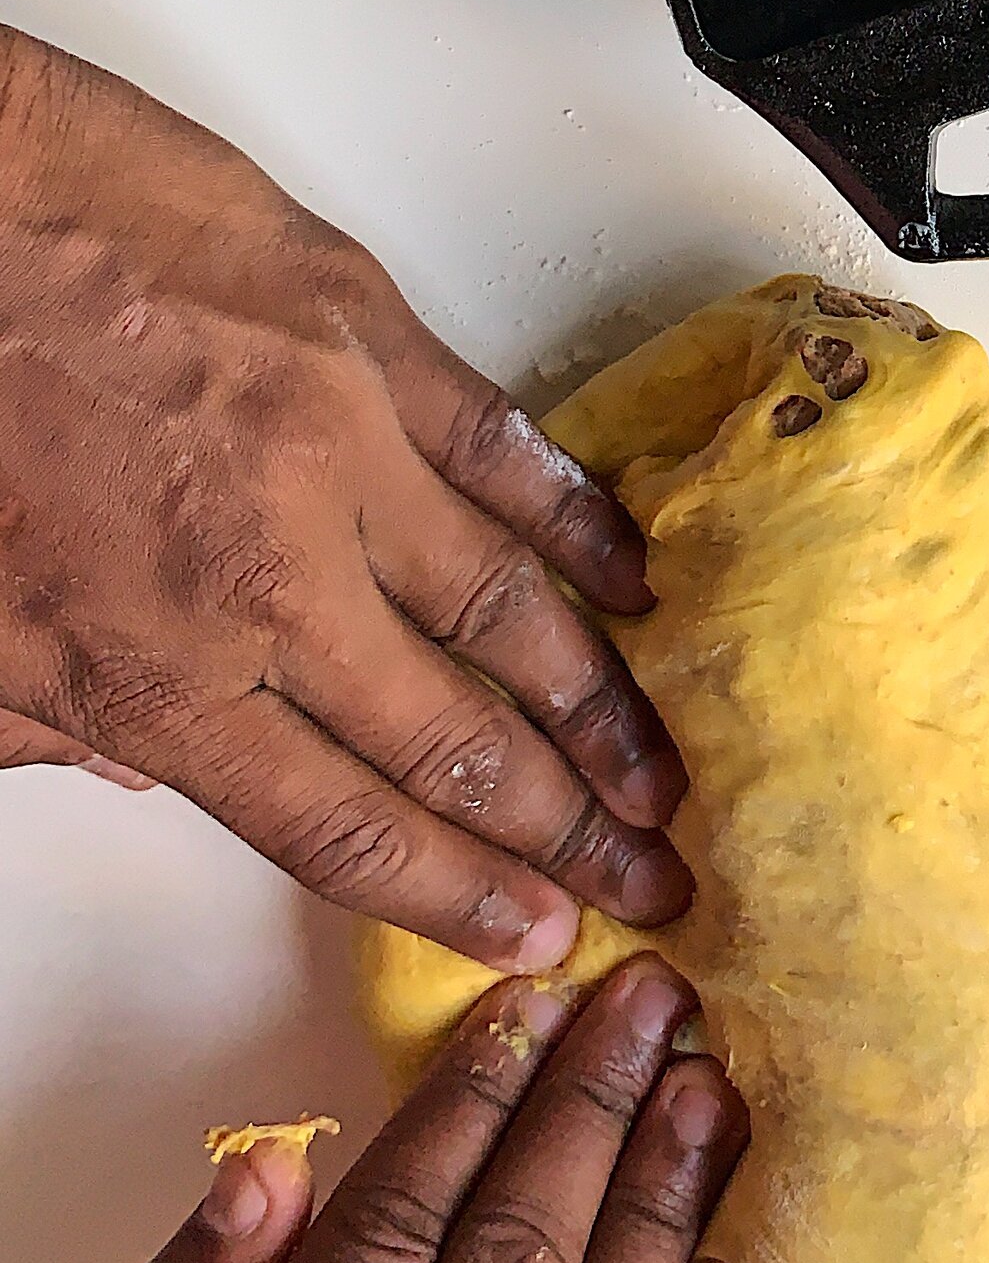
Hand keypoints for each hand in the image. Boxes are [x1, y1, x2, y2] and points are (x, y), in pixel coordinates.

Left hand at [0, 27, 693, 967]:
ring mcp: (334, 446)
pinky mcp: (364, 332)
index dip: (454, 891)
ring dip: (596, 698)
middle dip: (565, 828)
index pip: (340, 823)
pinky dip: (575, 518)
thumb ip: (51, 723)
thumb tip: (148, 777)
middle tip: (649, 875)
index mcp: (155, 665)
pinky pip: (500, 445)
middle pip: (452, 737)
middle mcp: (268, 575)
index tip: (536, 929)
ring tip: (655, 763)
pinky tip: (626, 573)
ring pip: (504, 602)